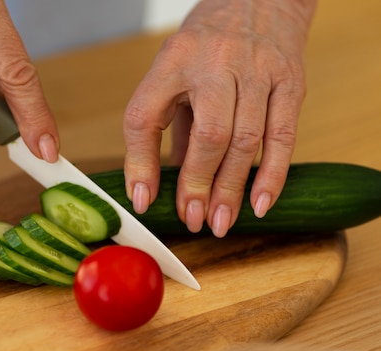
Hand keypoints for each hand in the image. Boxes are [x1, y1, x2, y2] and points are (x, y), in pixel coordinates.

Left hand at [123, 0, 316, 236]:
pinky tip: (260, 205)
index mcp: (172, 61)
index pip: (145, 116)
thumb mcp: (172, 73)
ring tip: (219, 223)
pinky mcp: (290, 81)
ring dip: (231, 189)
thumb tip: (159, 186)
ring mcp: (258, 71)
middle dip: (198, 185)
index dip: (141, 164)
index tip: (143, 201)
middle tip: (193, 221)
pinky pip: (282, 135)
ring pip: (245, 140)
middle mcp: (215, 63)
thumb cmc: (206, 46)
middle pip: (208, 134)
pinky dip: (271, 174)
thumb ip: (167, 126)